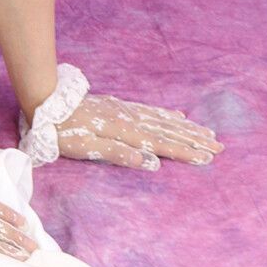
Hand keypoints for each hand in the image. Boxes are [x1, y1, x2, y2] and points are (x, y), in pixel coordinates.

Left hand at [53, 95, 222, 170]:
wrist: (46, 104)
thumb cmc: (63, 133)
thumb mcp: (87, 149)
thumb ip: (119, 154)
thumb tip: (152, 162)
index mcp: (125, 133)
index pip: (162, 145)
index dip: (186, 152)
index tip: (208, 158)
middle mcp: (130, 120)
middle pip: (169, 131)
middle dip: (195, 140)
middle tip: (219, 147)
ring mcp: (126, 112)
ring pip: (163, 120)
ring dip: (186, 127)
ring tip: (206, 133)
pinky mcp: (119, 107)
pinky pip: (150, 111)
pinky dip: (166, 114)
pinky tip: (176, 116)